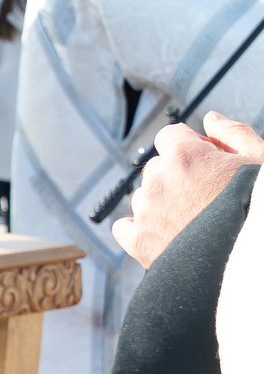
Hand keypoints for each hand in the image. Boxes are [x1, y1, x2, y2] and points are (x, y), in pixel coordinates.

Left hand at [115, 113, 263, 265]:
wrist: (253, 255)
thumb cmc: (259, 205)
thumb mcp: (260, 159)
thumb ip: (233, 133)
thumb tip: (211, 118)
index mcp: (185, 156)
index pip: (170, 135)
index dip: (189, 145)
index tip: (205, 159)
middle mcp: (158, 180)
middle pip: (156, 167)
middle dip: (176, 174)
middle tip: (206, 192)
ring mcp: (146, 212)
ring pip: (144, 196)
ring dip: (161, 201)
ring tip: (194, 217)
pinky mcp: (139, 243)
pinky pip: (124, 228)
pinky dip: (139, 228)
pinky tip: (161, 231)